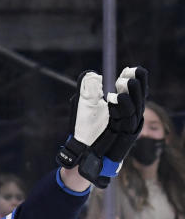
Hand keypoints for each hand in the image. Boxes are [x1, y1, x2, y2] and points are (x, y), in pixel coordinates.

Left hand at [57, 67, 148, 188]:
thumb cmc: (84, 128)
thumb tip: (92, 74)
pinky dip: (122, 108)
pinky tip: (116, 98)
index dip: (136, 80)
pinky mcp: (123, 137)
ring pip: (134, 109)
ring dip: (130, 94)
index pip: (134, 92)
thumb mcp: (84, 105)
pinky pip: (126, 121)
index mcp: (123, 108)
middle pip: (139, 99)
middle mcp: (128, 117)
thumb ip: (88, 90)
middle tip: (130, 72)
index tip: (132, 68)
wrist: (80, 150)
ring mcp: (127, 128)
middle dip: (136, 85)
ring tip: (123, 82)